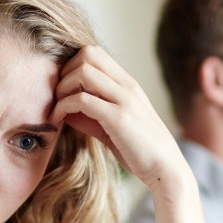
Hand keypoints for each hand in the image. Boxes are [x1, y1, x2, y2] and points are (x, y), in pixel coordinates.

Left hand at [51, 46, 185, 191]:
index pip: (94, 52)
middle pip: (87, 53)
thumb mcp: (112, 127)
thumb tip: (65, 110)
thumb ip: (90, 116)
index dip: (71, 65)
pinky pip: (83, 100)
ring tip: (57, 108)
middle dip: (64, 71)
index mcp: (127, 84)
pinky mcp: (119, 118)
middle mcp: (127, 86)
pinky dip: (64, 107)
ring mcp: (124, 100)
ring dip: (62, 87)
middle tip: (56, 95)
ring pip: (83, 71)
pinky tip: (59, 120)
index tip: (62, 88)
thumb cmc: (140, 151)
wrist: (166, 169)